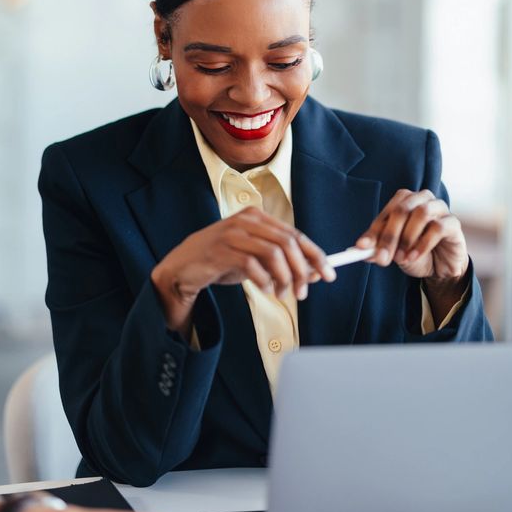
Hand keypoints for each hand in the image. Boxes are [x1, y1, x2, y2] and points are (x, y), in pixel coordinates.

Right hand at [152, 207, 335, 333]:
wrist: (182, 269)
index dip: (315, 255)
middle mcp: (246, 220)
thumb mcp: (254, 260)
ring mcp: (232, 233)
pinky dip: (263, 281)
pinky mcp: (221, 250)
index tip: (328, 273)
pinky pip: (252, 266)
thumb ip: (280, 262)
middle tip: (303, 293)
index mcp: (256, 217)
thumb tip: (313, 273)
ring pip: (274, 253)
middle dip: (302, 270)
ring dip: (284, 278)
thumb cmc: (220, 262)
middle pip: (288, 243)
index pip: (295, 234)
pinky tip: (262, 290)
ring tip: (281, 294)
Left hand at [355, 189, 468, 319]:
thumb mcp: (393, 252)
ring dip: (407, 238)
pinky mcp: (453, 223)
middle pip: (403, 208)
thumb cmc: (415, 252)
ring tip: (401, 258)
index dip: (374, 229)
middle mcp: (423, 199)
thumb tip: (360, 248)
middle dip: (390, 235)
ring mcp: (440, 208)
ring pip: (422, 213)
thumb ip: (378, 248)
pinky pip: (438, 227)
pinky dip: (422, 244)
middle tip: (382, 257)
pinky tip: (414, 257)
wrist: (440, 267)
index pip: (388, 210)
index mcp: (405, 200)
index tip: (362, 247)